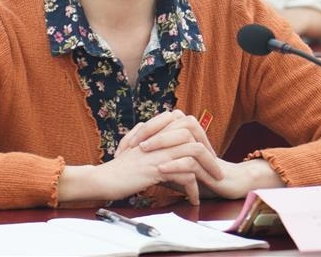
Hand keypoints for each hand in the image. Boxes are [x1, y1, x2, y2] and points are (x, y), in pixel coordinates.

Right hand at [93, 111, 223, 203]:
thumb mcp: (134, 145)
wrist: (104, 179)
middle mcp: (158, 137)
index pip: (186, 122)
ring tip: (214, 183)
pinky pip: (184, 175)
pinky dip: (192, 188)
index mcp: (155, 129)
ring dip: (208, 169)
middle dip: (209, 152)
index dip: (200, 136)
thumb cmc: (119, 166)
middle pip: (194, 134)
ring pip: (194, 152)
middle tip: (216, 169)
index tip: (206, 153)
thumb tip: (153, 127)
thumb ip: (147, 134)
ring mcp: (158, 152)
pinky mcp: (156, 169)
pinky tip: (193, 198)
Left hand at [125, 112, 280, 199]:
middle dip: (152, 129)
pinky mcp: (211, 165)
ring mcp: (204, 149)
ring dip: (162, 142)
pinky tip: (161, 169)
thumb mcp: (171, 166)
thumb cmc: (197, 175)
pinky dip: (175, 164)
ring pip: (184, 136)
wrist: (226, 183)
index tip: (129, 141)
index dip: (146, 127)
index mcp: (187, 133)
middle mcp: (197, 136)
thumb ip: (156, 157)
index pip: (166, 118)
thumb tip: (132, 155)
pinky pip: (192, 159)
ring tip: (145, 151)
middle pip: (176, 120)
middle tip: (134, 142)